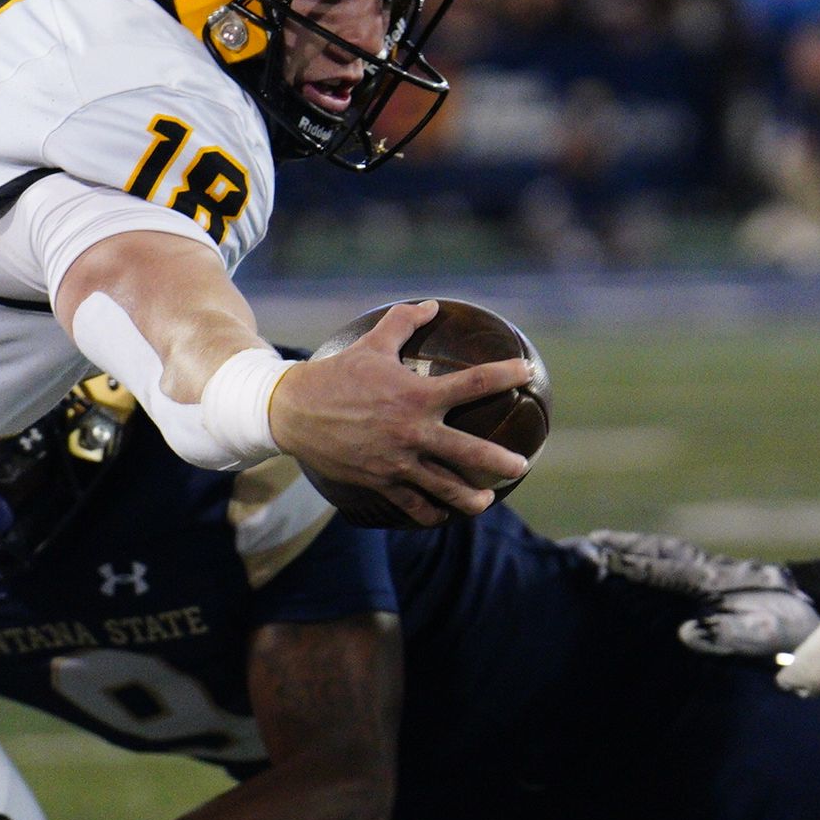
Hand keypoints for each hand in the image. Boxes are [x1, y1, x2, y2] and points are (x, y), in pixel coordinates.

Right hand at [267, 301, 534, 526]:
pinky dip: (430, 512)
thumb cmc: (336, 374)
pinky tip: (443, 514)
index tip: (527, 372)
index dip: (505, 375)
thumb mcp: (371, 343)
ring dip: (471, 498)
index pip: (474, 383)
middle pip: (471, 452)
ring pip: (445, 488)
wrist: (292, 412)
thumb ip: (404, 322)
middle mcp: (413, 432)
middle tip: (521, 466)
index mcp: (417, 395)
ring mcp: (398, 462)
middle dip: (501, 462)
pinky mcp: (380, 482)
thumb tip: (431, 304)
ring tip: (487, 500)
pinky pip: (413, 504)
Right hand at [573, 530, 819, 658]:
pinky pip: (674, 564)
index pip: (665, 571)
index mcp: (717, 581)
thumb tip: (686, 634)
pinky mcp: (715, 580)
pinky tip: (633, 563)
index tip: (601, 559)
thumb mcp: (766, 637)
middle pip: (659, 551)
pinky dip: (649, 558)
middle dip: (623, 546)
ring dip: (632, 548)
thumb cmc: (792, 629)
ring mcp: (712, 571)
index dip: (632, 566)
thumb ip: (727, 636)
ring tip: (597, 545)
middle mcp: (710, 569)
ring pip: (665, 553)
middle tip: (587, 543)